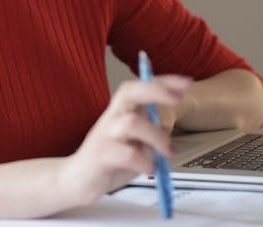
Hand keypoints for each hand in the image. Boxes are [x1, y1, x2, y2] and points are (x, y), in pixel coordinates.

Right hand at [56, 75, 192, 205]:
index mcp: (121, 111)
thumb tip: (168, 128)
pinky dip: (145, 162)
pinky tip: (149, 169)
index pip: (140, 86)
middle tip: (177, 99)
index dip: (163, 82)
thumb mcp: (135, 143)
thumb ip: (150, 133)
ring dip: (156, 137)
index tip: (186, 82)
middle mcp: (111, 117)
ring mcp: (104, 135)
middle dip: (155, 91)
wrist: (77, 180)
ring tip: (167, 153)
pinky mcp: (100, 156)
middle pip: (129, 92)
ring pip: (132, 123)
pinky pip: (127, 154)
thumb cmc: (109, 160)